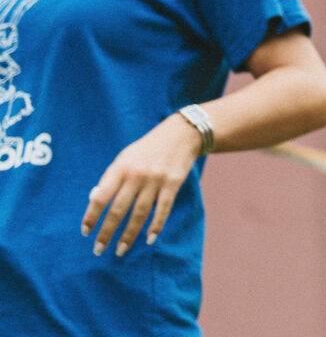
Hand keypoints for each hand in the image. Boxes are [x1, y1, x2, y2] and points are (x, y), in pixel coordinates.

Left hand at [81, 112, 201, 257]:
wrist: (181, 134)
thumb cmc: (147, 149)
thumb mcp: (125, 158)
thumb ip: (110, 178)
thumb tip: (94, 201)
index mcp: (121, 168)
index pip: (101, 197)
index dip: (91, 216)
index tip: (85, 232)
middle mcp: (137, 175)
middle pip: (118, 210)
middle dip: (107, 232)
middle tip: (98, 250)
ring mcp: (156, 180)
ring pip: (139, 213)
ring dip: (129, 234)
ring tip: (120, 250)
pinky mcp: (173, 184)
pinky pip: (163, 209)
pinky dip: (156, 225)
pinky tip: (149, 239)